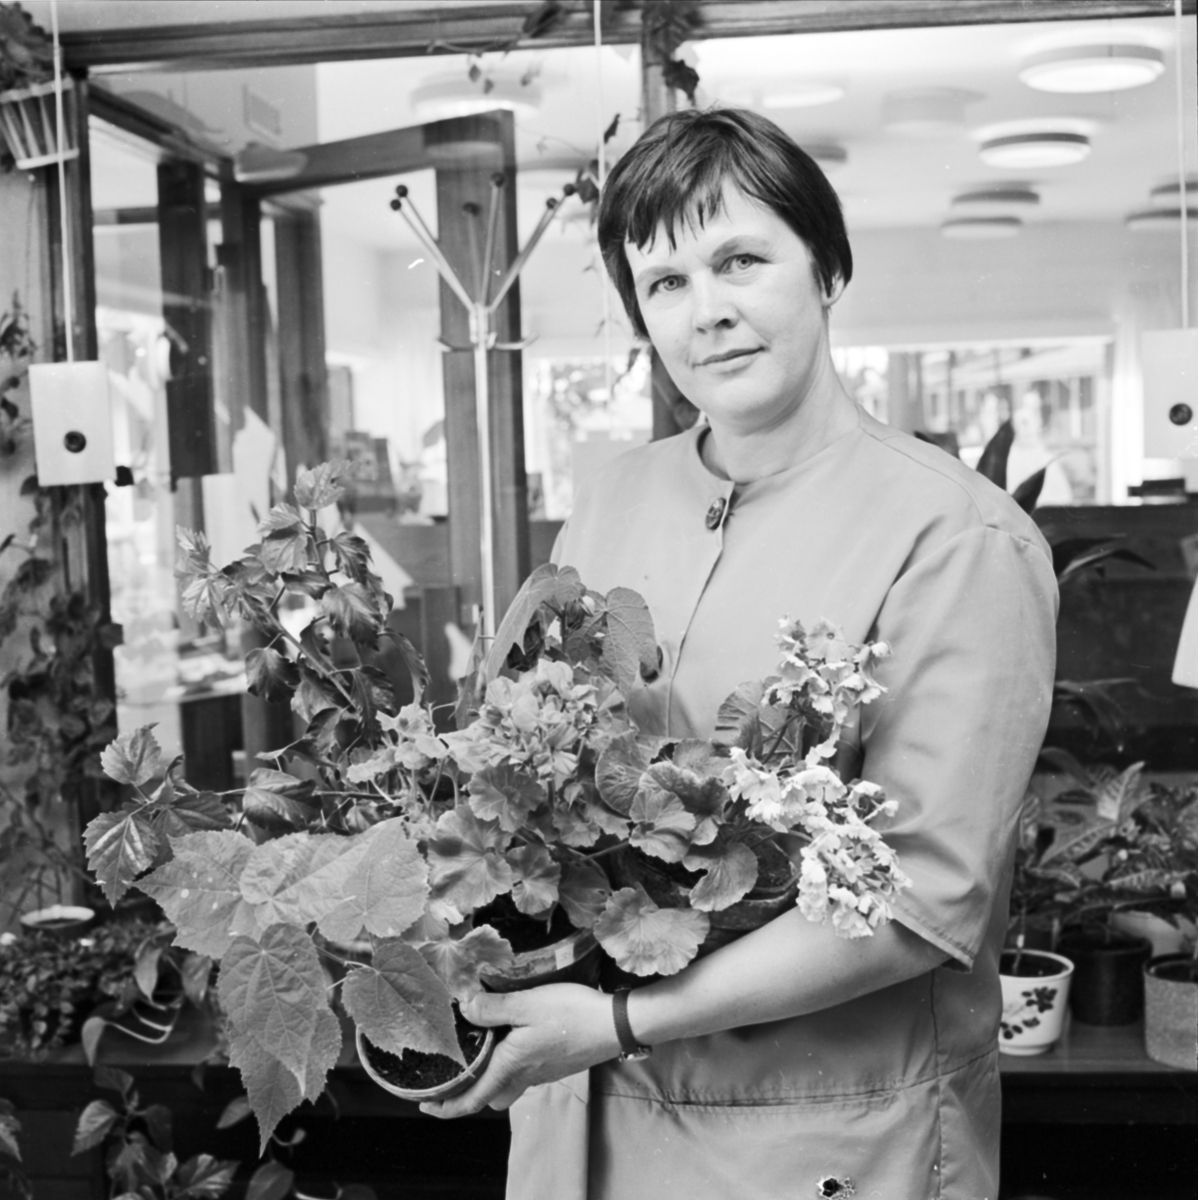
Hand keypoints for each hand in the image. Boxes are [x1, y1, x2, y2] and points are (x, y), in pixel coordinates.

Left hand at [419, 983, 620, 1117]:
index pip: (472, 1099)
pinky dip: (512, 1061)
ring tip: (482, 1050)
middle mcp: (526, 1076)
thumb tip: (463, 1008)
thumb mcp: (528, 1003)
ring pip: (509, 1083)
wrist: (615, 1024)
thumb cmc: (572, 1014)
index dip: (446, 1106)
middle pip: (491, 1095)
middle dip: (471, 1091)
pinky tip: (514, 1036)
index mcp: (512, 1065)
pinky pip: (526, 1071)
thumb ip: (493, 1008)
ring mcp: (544, 1072)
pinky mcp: (557, 1063)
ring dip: (493, 1074)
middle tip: (456, 1073)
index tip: (426, 1103)